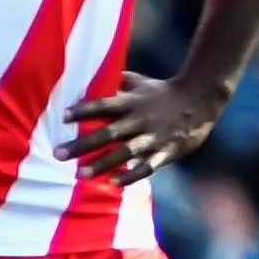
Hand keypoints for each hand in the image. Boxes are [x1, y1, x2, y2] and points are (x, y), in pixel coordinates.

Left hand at [59, 71, 227, 183]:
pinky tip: (114, 183)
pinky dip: (131, 175)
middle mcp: (141, 120)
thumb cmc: (163, 92)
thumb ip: (116, 82)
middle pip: (108, 132)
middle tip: (58, 154)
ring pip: (125, 153)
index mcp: (133, 102)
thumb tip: (89, 75)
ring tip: (81, 173)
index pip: (104, 104)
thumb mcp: (141, 82)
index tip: (63, 117)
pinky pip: (147, 166)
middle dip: (83, 144)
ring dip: (102, 163)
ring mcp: (154, 137)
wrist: (200, 101)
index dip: (84, 110)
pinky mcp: (166, 152)